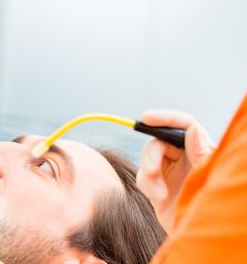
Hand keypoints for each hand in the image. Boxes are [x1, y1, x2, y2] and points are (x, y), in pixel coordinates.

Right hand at [136, 110, 214, 233]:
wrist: (201, 237)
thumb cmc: (213, 207)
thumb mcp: (209, 177)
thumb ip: (201, 152)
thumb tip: (193, 129)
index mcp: (202, 150)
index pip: (184, 125)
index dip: (166, 118)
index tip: (147, 117)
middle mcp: (186, 158)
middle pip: (159, 141)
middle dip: (151, 155)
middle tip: (151, 172)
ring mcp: (171, 172)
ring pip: (148, 158)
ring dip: (149, 174)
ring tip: (159, 194)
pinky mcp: (158, 187)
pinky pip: (143, 177)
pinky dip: (147, 186)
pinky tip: (158, 198)